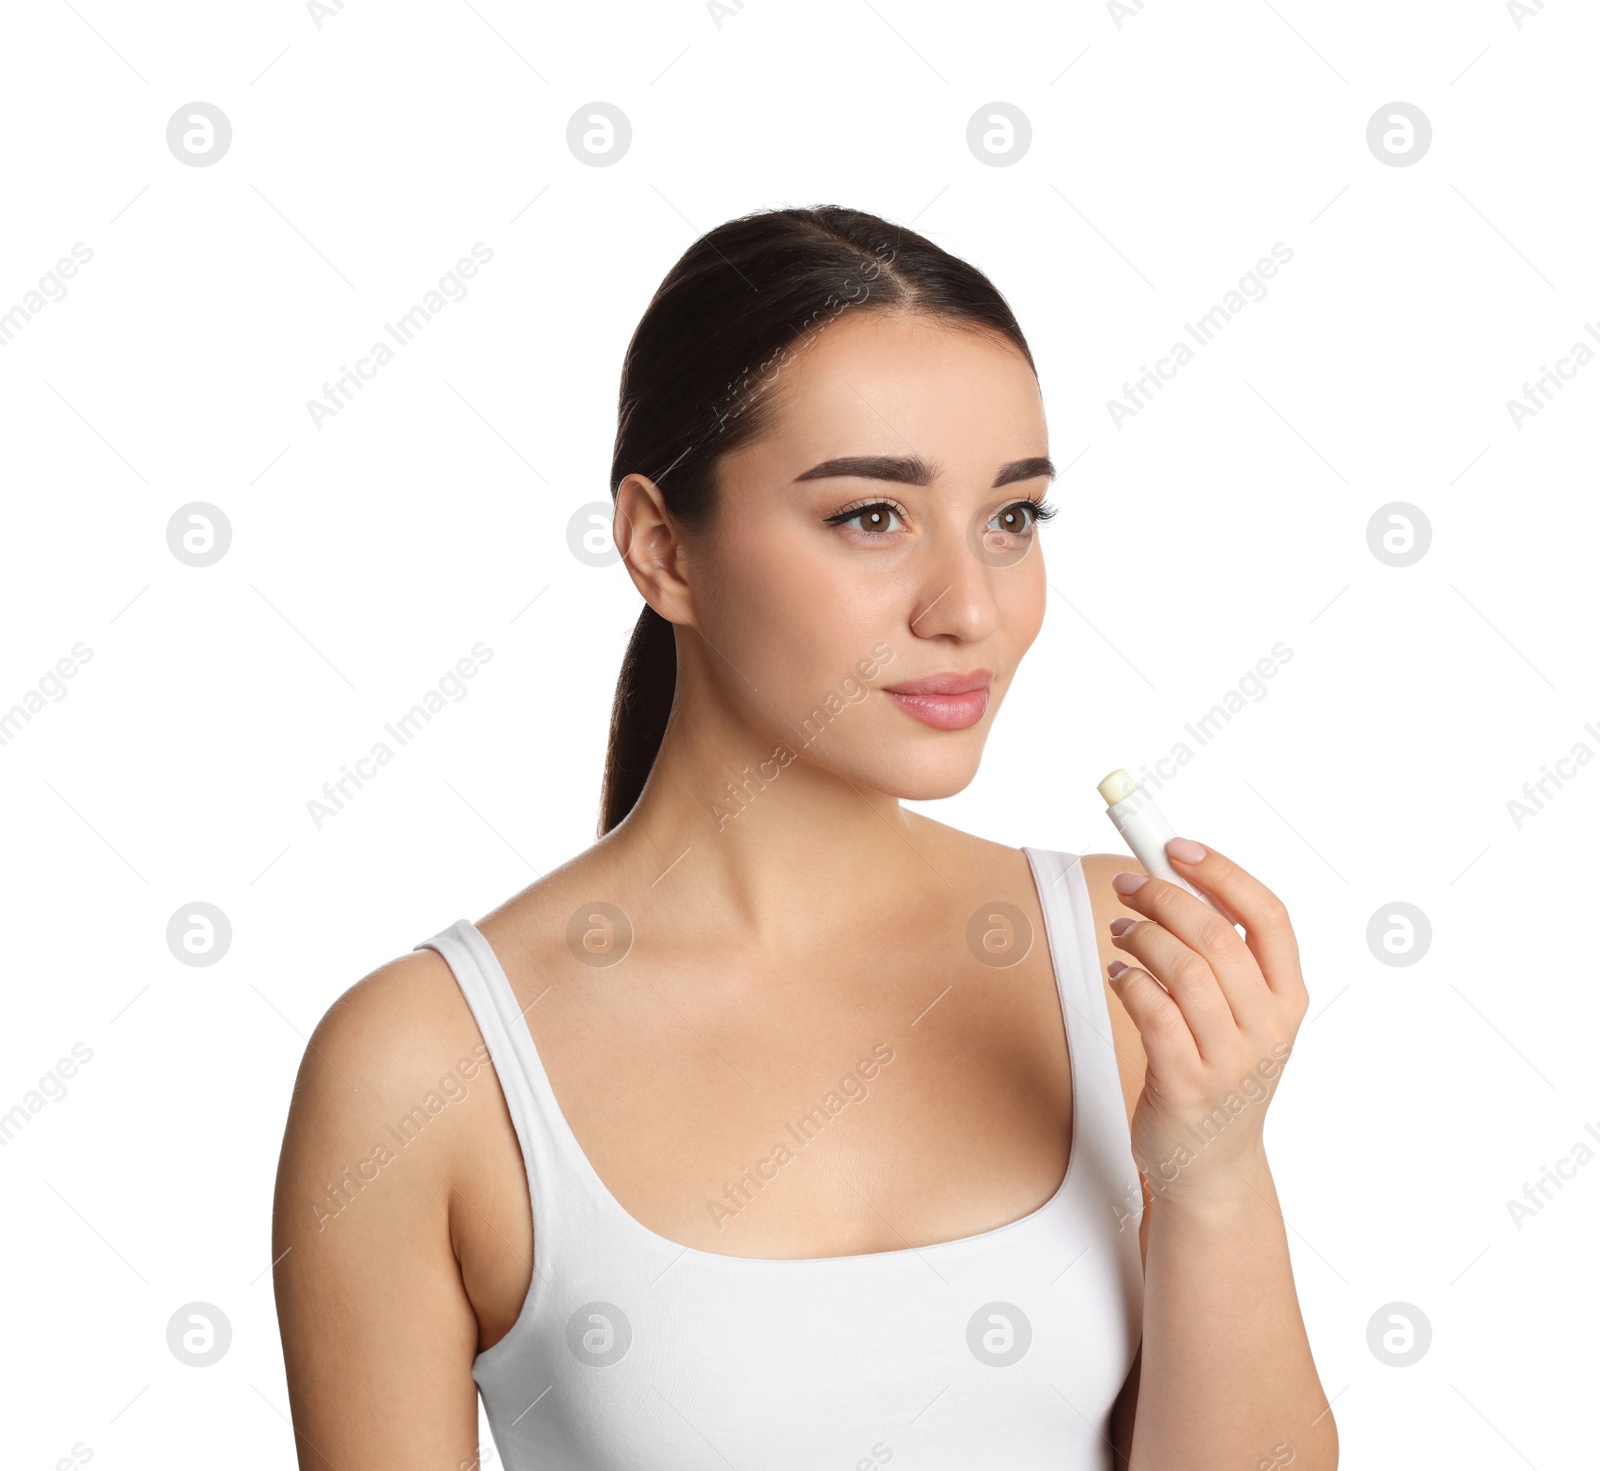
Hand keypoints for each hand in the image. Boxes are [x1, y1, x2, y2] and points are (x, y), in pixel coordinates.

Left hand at [1106, 838, 1307, 1207]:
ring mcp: (1230, 1059)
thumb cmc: (1218, 1075)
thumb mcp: (1243, 1016)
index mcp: (1288, 999)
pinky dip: (1128, 981)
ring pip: (1183, 969)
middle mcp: (1267, 1027)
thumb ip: (1223, 957)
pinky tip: (1117, 975)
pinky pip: (1153, 1012)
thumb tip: (1176, 877)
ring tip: (1120, 929)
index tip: (1177, 847)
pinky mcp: (1187, 1084)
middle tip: (1128, 884)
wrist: (1211, 1168)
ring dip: (1141, 935)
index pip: (1268, 916)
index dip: (1222, 872)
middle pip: (1216, 936)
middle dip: (1164, 896)